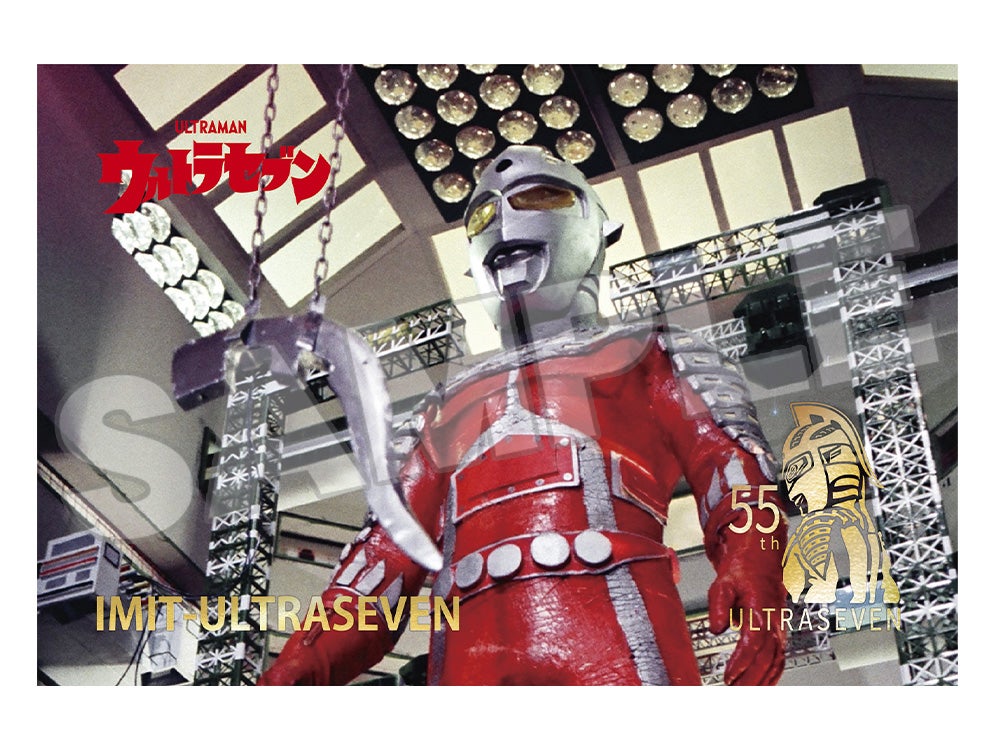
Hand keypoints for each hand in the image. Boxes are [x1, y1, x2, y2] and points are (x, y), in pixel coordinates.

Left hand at [708, 556, 786, 685]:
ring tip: (745, 692)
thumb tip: (717, 627)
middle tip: (734, 690)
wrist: (760, 560)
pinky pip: (780, 657)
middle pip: (766, 656)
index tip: (729, 676)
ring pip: (776, 660)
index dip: (742, 661)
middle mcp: (774, 621)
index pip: (753, 641)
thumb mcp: (723, 582)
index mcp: (760, 609)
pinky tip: (763, 685)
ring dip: (762, 680)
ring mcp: (779, 627)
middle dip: (750, 677)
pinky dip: (773, 674)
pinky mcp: (779, 631)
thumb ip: (719, 605)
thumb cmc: (742, 570)